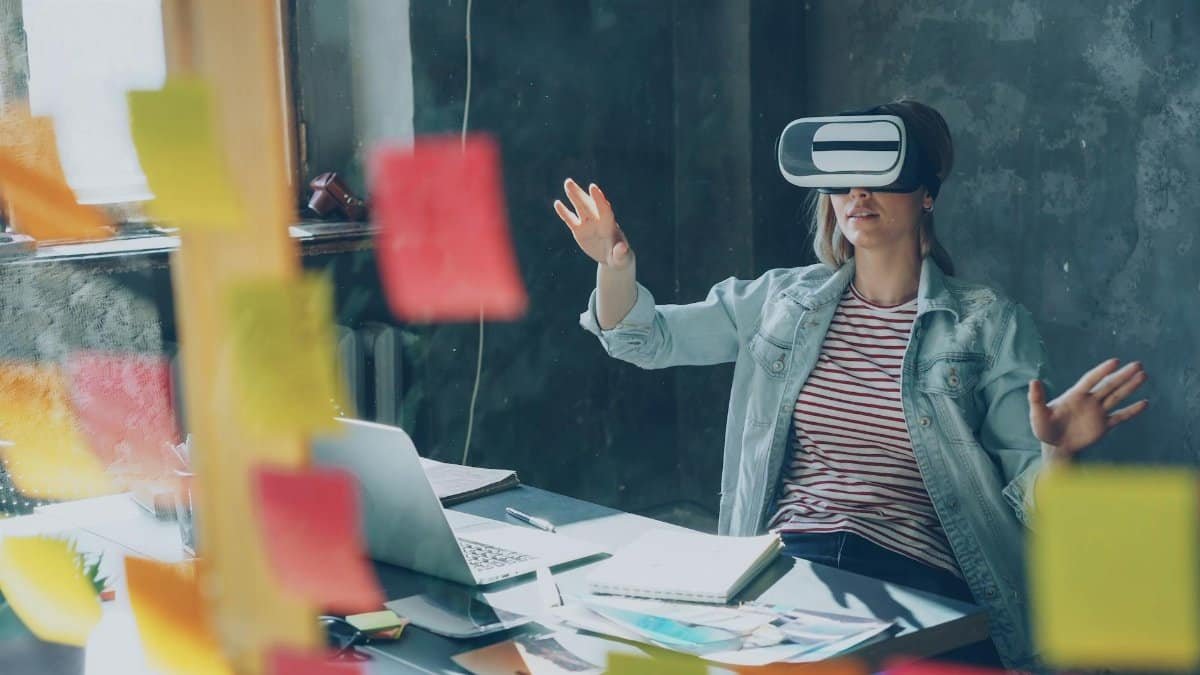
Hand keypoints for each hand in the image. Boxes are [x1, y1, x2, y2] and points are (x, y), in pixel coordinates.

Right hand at [553, 178, 632, 268]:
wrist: (613, 258)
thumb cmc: (620, 258)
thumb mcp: (622, 258)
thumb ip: (621, 253)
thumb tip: (622, 248)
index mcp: (609, 225)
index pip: (604, 209)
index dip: (598, 199)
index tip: (593, 187)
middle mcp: (598, 221)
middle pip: (588, 204)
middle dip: (580, 194)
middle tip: (570, 182)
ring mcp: (588, 224)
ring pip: (579, 208)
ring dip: (574, 196)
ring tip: (567, 183)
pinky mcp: (580, 230)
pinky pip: (570, 219)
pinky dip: (564, 212)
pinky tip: (557, 203)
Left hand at [1029, 358, 1148, 458]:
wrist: (1055, 445)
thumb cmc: (1044, 428)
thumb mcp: (1038, 414)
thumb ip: (1037, 399)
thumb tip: (1033, 381)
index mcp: (1074, 395)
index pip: (1091, 380)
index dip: (1102, 371)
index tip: (1115, 361)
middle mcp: (1089, 401)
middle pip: (1108, 385)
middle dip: (1122, 376)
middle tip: (1138, 365)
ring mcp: (1098, 412)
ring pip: (1117, 397)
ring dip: (1129, 387)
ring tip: (1143, 375)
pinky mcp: (1104, 426)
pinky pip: (1120, 417)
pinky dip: (1132, 411)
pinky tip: (1145, 403)